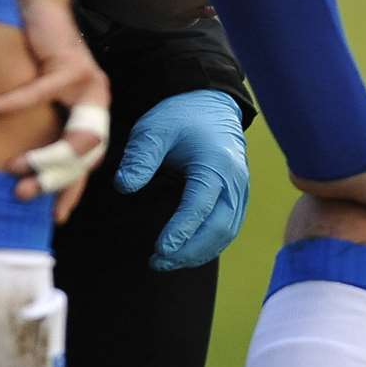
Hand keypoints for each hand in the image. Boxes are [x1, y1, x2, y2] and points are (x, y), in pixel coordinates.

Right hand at [0, 0, 111, 222]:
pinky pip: (37, 93)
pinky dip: (8, 105)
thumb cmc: (31, 48)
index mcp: (91, 112)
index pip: (89, 162)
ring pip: (72, 136)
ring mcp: (90, 84)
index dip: (72, 189)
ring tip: (10, 170)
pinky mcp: (70, 64)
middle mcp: (97, 102)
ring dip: (39, 156)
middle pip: (84, 156)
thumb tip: (2, 158)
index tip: (56, 217)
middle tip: (22, 196)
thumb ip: (32, 121)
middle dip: (54, 180)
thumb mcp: (34, 91)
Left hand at [115, 89, 249, 270]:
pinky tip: (186, 252)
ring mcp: (241, 191)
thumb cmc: (180, 117)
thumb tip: (125, 187)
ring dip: (199, 253)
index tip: (160, 249)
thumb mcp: (154, 130)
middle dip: (189, 251)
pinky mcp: (239, 197)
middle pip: (219, 228)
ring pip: (227, 233)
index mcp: (216, 165)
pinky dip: (210, 245)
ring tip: (168, 262)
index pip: (200, 207)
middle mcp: (235, 181)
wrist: (209, 104)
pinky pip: (230, 228)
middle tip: (158, 262)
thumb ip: (140, 159)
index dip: (181, 232)